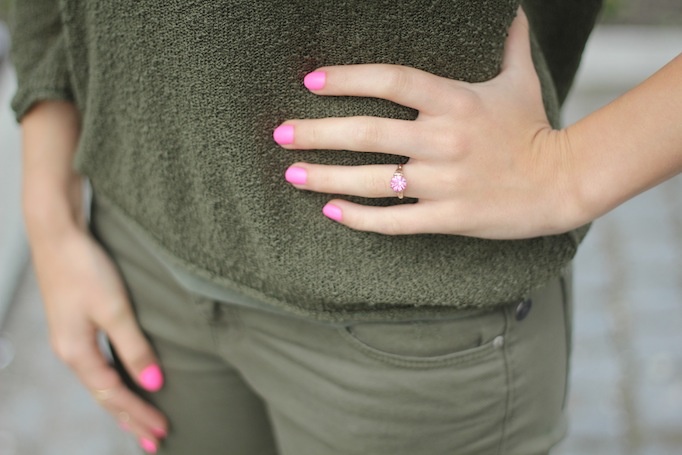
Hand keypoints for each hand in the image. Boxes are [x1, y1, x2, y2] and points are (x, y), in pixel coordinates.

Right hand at [32, 230, 167, 452]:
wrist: (57, 233)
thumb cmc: (85, 268)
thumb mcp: (115, 309)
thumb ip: (134, 347)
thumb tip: (154, 382)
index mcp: (76, 353)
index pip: (114, 395)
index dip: (139, 414)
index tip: (162, 431)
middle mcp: (70, 352)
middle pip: (105, 396)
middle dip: (129, 419)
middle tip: (154, 442)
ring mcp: (71, 339)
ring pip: (101, 382)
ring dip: (123, 404)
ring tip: (140, 423)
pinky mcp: (76, 325)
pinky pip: (99, 365)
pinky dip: (115, 381)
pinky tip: (125, 383)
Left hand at [275, 9, 581, 238]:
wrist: (562, 183)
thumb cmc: (535, 129)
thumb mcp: (519, 82)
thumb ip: (507, 45)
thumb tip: (511, 10)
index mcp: (456, 102)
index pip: (391, 81)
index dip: (348, 78)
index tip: (311, 80)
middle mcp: (444, 140)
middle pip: (367, 133)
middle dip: (317, 132)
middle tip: (280, 132)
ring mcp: (444, 182)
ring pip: (372, 180)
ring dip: (326, 177)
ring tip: (291, 173)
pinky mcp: (448, 217)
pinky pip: (394, 221)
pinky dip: (360, 218)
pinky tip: (331, 212)